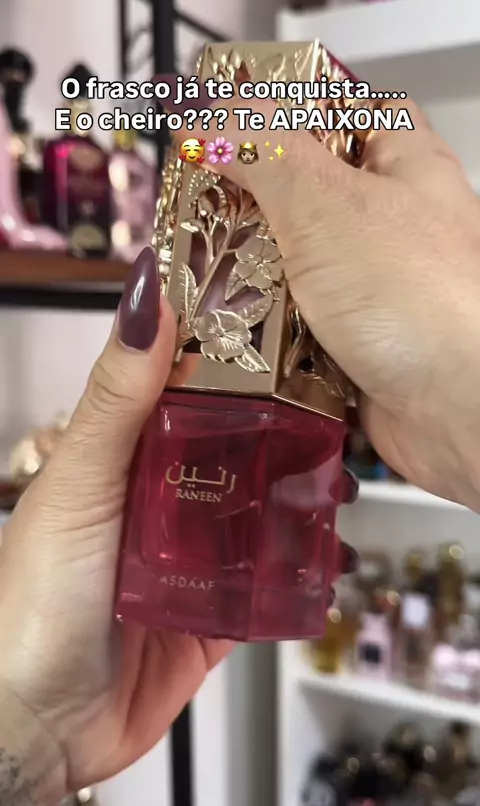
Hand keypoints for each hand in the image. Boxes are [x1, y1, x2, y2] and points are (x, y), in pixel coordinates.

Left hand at [0, 243, 357, 803]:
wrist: (37, 726)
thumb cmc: (35, 598)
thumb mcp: (81, 483)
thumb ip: (117, 399)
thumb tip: (150, 299)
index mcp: (124, 456)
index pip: (187, 392)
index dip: (235, 363)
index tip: (287, 334)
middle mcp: (159, 500)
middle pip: (234, 452)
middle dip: (285, 435)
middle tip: (336, 417)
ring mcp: (188, 558)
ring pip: (257, 513)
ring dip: (300, 499)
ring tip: (342, 486)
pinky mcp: (211, 613)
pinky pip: (265, 581)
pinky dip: (297, 569)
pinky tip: (330, 553)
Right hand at [175, 98, 479, 509]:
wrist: (455, 410)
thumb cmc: (419, 300)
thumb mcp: (326, 202)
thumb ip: (264, 150)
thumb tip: (210, 116)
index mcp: (404, 165)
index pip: (344, 109)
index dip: (286, 108)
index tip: (230, 118)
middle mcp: (393, 222)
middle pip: (308, 190)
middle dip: (253, 199)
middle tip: (201, 199)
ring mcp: (375, 283)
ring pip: (297, 260)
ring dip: (252, 267)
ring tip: (204, 261)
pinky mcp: (356, 337)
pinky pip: (297, 317)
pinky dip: (266, 321)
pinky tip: (232, 319)